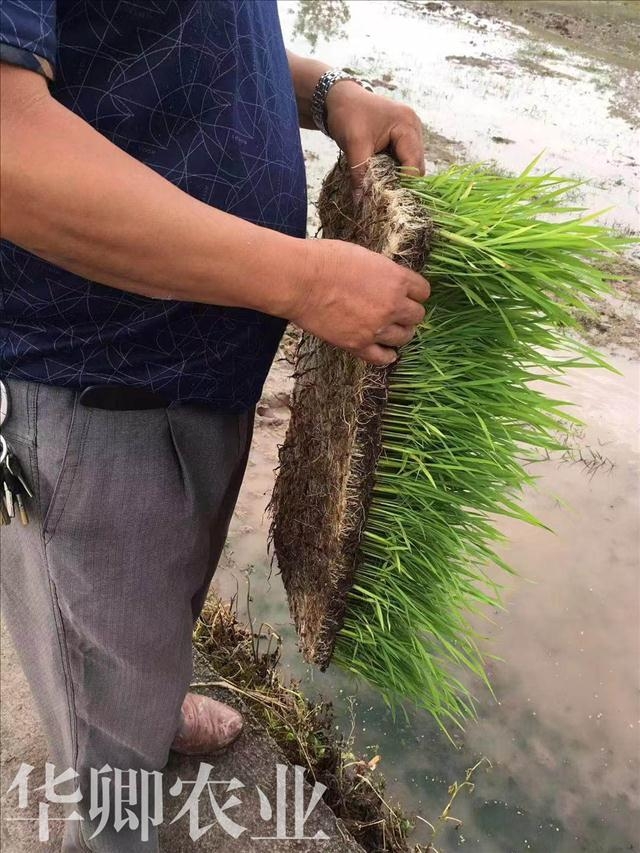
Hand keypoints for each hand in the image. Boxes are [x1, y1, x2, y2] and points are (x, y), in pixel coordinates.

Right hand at [290, 239, 428, 365]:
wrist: (300, 280)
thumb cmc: (325, 260)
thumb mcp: (364, 256)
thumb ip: (383, 273)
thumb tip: (388, 281)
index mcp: (396, 279)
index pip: (423, 291)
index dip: (415, 293)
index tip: (407, 294)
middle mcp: (392, 305)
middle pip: (417, 316)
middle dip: (408, 313)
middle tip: (396, 312)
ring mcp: (377, 327)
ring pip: (404, 337)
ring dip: (399, 333)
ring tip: (388, 329)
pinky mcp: (358, 344)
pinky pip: (383, 357)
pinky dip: (387, 355)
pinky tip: (386, 351)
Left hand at [326, 81, 424, 201]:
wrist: (340, 98)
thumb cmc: (348, 115)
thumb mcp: (354, 145)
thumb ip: (360, 174)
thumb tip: (360, 203)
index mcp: (407, 126)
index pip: (413, 164)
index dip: (403, 184)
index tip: (389, 201)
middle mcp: (414, 129)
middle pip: (416, 167)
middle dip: (402, 184)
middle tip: (385, 200)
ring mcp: (410, 133)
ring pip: (410, 166)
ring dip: (398, 179)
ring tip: (382, 192)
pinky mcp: (403, 139)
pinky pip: (403, 161)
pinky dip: (393, 172)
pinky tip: (382, 180)